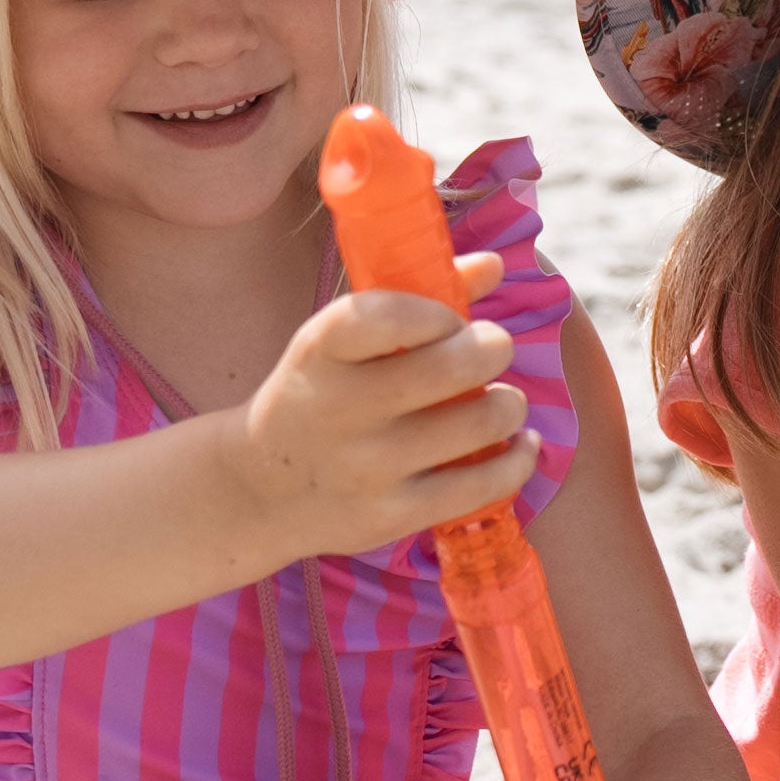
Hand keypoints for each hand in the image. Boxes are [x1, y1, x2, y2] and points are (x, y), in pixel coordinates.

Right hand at [231, 250, 529, 563]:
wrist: (261, 490)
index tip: (450, 320)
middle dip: (493, 348)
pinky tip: (518, 444)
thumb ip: (415, 297)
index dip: (437, 311)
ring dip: (509, 404)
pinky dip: (518, 459)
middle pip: (451, 367)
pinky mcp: (393, 515)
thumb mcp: (343, 343)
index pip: (387, 314)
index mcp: (321, 351)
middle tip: (492, 350)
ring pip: (479, 423)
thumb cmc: (320, 395)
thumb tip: (493, 266)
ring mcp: (367, 467)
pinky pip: (483, 485)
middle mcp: (340, 408)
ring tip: (502, 401)